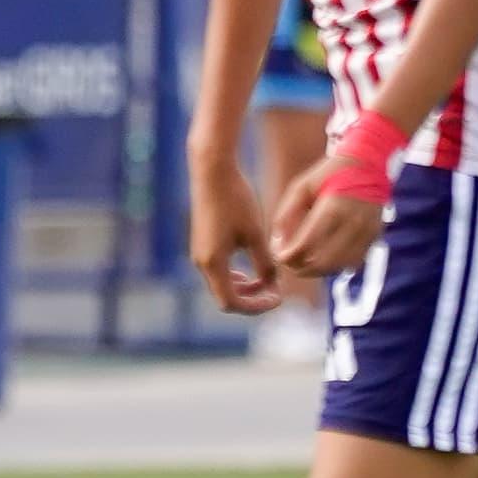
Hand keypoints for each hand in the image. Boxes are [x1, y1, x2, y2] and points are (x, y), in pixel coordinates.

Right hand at [188, 159, 283, 315]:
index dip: (257, 306)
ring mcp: (199, 252)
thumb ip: (264, 263)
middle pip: (225, 297)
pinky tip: (253, 263)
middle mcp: (201, 262)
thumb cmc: (235, 199)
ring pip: (221, 284)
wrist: (212, 171)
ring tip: (267, 279)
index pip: (232, 303)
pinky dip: (235, 274)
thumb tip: (273, 283)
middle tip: (276, 291)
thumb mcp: (255, 233)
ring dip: (244, 287)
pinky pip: (218, 269)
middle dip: (252, 298)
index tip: (278, 297)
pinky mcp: (201, 242)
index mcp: (213, 263)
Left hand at [271, 159, 386, 276]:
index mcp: (333, 208)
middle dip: (302, 268)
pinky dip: (336, 266)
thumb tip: (278, 242)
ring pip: (339, 266)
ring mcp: (367, 232)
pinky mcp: (375, 236)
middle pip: (324, 262)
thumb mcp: (300, 187)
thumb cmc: (327, 175)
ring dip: (319, 271)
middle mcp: (353, 223)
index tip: (279, 257)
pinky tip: (322, 259)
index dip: (290, 256)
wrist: (366, 164)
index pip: (308, 244)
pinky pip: (353, 262)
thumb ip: (286, 214)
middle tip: (289, 264)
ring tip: (303, 264)